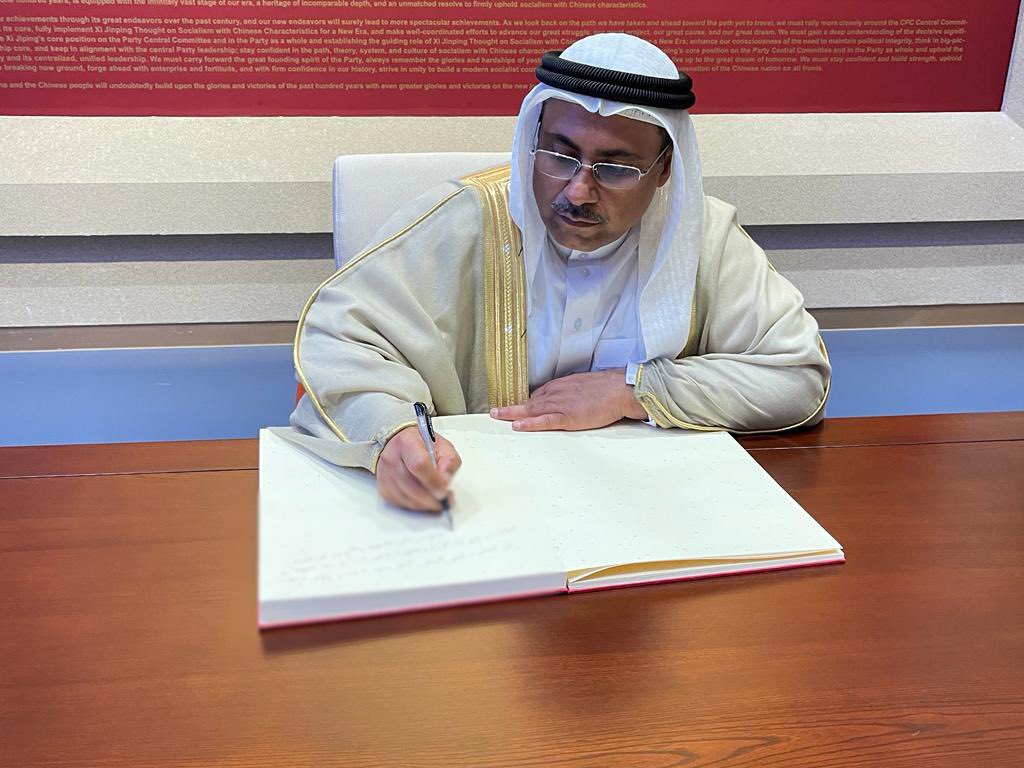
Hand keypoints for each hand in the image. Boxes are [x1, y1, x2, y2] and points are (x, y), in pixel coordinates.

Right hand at [376, 426, 461, 510]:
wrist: (397, 444)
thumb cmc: (420, 444)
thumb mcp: (442, 445)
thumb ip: (449, 462)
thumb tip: (445, 482)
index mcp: (407, 442)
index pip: (419, 464)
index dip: (433, 481)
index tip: (444, 491)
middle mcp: (392, 458)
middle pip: (412, 486)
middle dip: (431, 498)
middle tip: (444, 500)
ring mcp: (385, 474)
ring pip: (406, 498)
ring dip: (424, 504)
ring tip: (436, 501)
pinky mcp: (383, 487)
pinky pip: (400, 503)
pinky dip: (415, 505)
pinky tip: (423, 500)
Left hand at [490, 369, 647, 431]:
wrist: (620, 389)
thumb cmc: (605, 388)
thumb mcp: (581, 385)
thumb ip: (568, 392)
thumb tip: (561, 399)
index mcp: (559, 387)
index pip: (536, 396)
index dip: (522, 403)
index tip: (509, 408)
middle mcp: (556, 394)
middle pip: (529, 403)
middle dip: (510, 408)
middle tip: (493, 412)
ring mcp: (561, 405)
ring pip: (531, 410)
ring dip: (512, 413)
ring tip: (496, 417)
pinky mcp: (568, 416)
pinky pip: (545, 421)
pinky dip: (530, 424)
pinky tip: (517, 426)